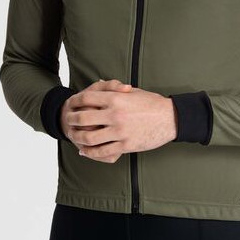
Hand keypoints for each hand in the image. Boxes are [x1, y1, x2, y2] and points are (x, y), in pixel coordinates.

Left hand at [60, 79, 177, 162]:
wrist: (171, 119)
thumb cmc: (153, 104)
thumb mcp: (133, 92)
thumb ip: (116, 90)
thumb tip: (101, 86)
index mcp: (116, 98)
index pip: (86, 98)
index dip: (75, 101)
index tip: (71, 104)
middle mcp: (115, 114)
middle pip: (83, 118)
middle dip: (72, 120)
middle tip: (69, 121)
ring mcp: (120, 131)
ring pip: (89, 137)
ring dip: (78, 138)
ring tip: (74, 137)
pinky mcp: (126, 145)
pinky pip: (102, 151)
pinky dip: (90, 153)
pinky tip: (85, 152)